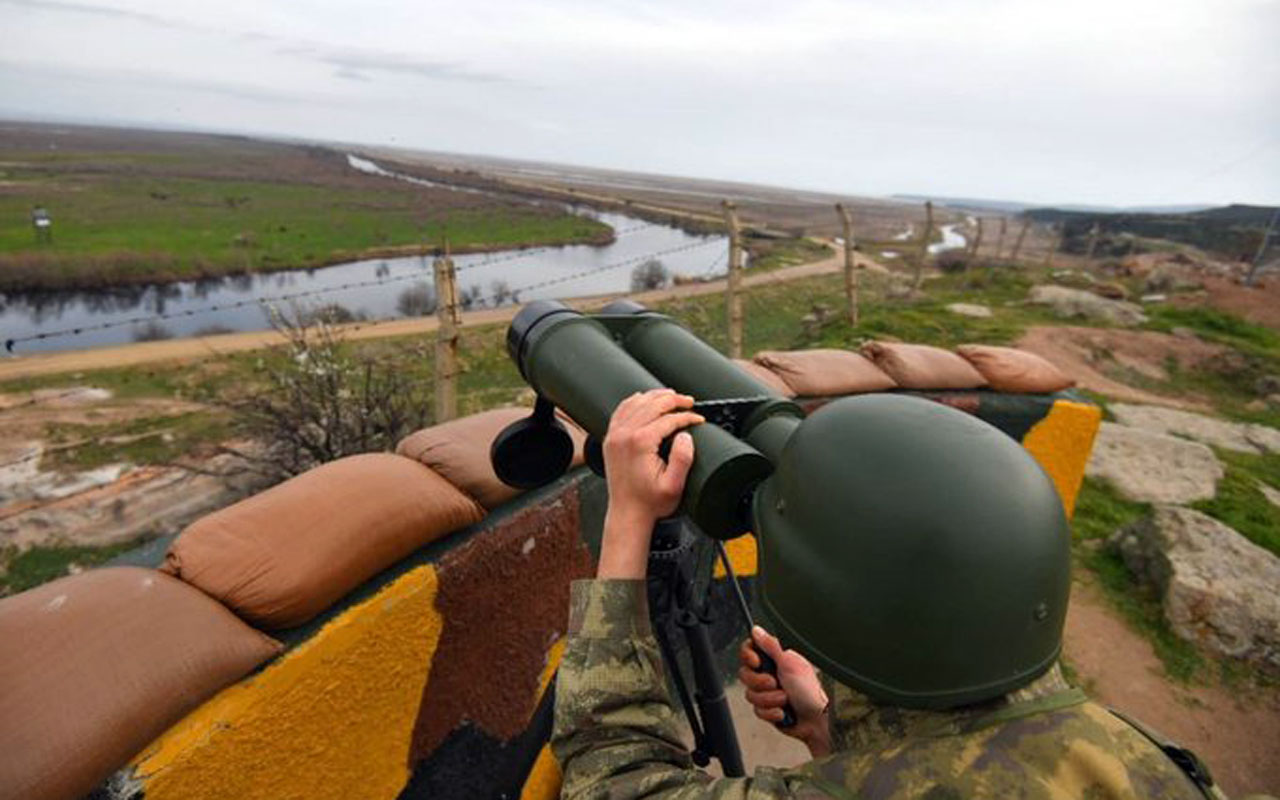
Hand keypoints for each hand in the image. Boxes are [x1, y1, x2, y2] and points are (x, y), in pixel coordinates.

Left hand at [596, 389, 702, 578]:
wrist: (627, 513)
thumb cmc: (649, 503)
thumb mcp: (674, 485)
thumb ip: (683, 458)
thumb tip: (686, 434)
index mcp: (640, 442)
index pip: (668, 419)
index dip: (687, 416)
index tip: (698, 419)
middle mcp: (624, 435)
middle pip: (652, 404)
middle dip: (674, 400)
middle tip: (689, 401)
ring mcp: (615, 436)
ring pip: (636, 403)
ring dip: (655, 396)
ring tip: (672, 396)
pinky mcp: (610, 439)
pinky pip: (621, 411)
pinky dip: (634, 401)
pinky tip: (644, 399)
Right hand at [738, 626, 831, 757]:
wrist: (817, 721)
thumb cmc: (810, 691)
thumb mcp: (789, 663)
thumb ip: (770, 646)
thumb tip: (756, 630)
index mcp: (776, 659)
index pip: (750, 651)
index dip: (748, 657)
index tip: (756, 662)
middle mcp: (771, 673)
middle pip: (745, 674)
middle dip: (760, 682)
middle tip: (775, 683)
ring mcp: (768, 692)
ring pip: (750, 694)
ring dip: (769, 699)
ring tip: (785, 699)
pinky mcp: (768, 709)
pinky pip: (757, 711)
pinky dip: (771, 712)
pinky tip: (783, 712)